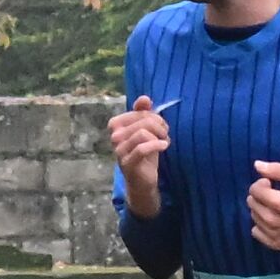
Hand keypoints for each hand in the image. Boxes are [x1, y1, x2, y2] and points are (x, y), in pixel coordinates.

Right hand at [108, 96, 169, 217]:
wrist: (142, 180)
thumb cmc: (144, 153)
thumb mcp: (145, 130)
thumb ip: (143, 112)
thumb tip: (144, 98)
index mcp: (116, 124)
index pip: (140, 112)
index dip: (154, 116)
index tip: (160, 126)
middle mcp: (114, 136)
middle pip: (143, 121)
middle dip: (159, 126)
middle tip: (164, 134)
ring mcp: (119, 150)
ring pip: (143, 133)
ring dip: (159, 136)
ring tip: (164, 142)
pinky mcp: (127, 163)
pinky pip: (143, 148)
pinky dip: (157, 145)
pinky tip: (164, 146)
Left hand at [248, 161, 279, 251]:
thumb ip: (277, 171)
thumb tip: (256, 165)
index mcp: (278, 202)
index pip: (254, 190)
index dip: (262, 183)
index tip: (272, 184)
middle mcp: (272, 220)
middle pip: (252, 203)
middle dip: (261, 196)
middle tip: (275, 195)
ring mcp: (272, 234)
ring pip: (254, 216)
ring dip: (261, 210)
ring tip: (277, 208)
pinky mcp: (275, 245)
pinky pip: (256, 232)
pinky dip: (262, 226)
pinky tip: (274, 222)